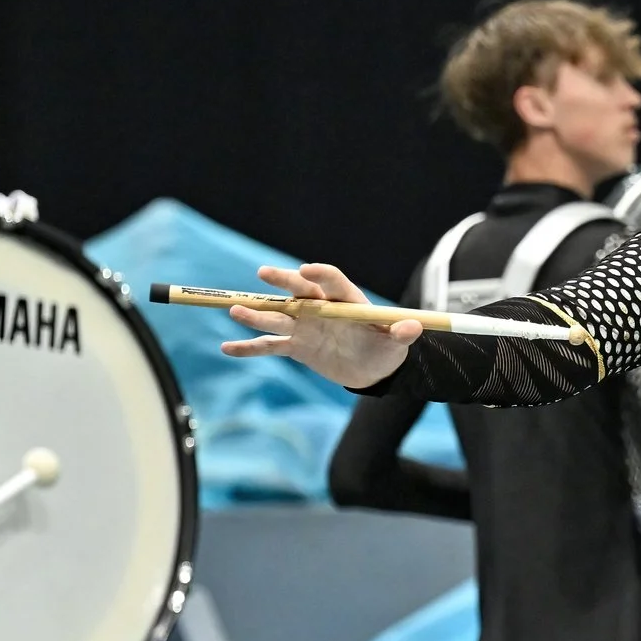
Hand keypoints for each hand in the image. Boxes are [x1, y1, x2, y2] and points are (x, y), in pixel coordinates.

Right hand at [218, 264, 420, 389]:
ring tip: (235, 311)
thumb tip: (413, 327)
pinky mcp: (296, 346)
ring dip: (257, 315)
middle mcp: (320, 308)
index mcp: (345, 300)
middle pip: (298, 292)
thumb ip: (402, 334)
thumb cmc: (385, 348)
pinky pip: (269, 346)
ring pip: (278, 318)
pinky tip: (227, 348)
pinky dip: (249, 348)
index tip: (306, 271)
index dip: (320, 275)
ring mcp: (305, 326)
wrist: (372, 369)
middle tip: (264, 273)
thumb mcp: (396, 344)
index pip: (332, 281)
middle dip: (282, 282)